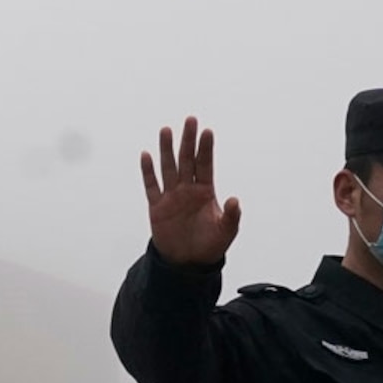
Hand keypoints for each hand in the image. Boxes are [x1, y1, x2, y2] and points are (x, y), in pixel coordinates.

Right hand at [141, 117, 241, 267]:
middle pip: (187, 160)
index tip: (207, 131)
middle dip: (188, 140)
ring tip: (166, 130)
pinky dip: (148, 171)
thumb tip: (236, 200)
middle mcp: (188, 189)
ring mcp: (172, 196)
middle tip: (190, 120)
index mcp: (206, 191)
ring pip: (168, 168)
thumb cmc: (210, 244)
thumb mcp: (226, 231)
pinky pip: (151, 186)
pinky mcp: (157, 207)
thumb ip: (231, 216)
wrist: (188, 262)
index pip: (205, 165)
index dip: (205, 149)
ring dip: (167, 149)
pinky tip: (146, 155)